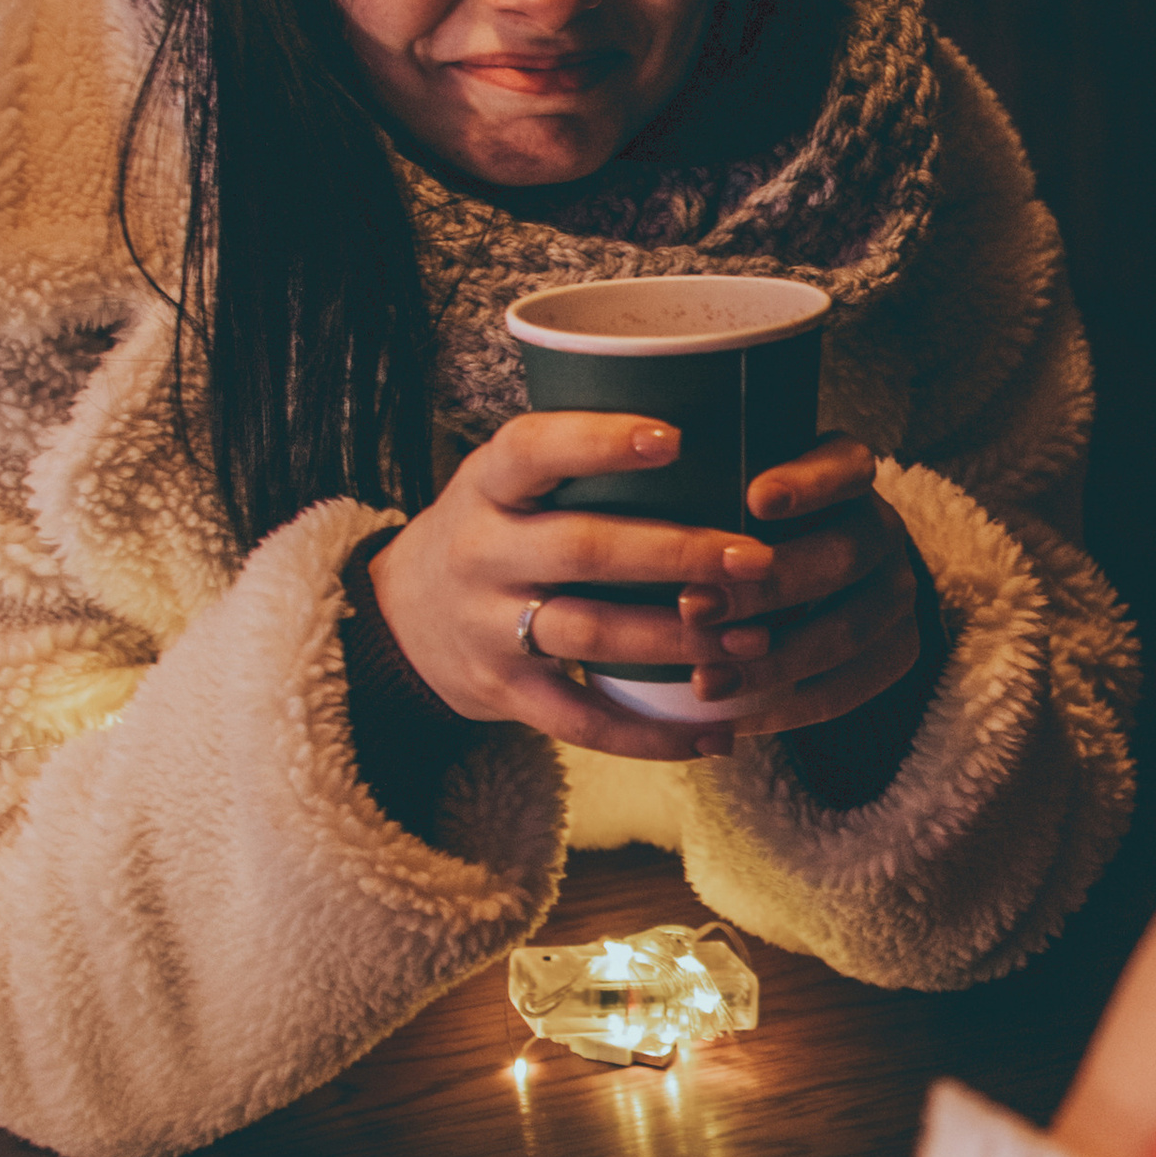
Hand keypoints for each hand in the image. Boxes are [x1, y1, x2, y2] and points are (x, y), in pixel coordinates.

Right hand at [367, 418, 925, 765]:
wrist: (399, 619)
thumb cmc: (496, 531)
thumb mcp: (509, 482)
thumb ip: (582, 464)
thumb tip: (726, 422)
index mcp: (487, 485)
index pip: (531, 449)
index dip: (599, 441)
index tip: (672, 436)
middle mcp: (481, 552)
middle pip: (583, 549)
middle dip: (676, 554)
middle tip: (756, 558)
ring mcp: (488, 627)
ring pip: (590, 635)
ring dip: (677, 641)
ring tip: (754, 640)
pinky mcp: (502, 693)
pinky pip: (581, 721)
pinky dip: (651, 734)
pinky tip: (716, 734)